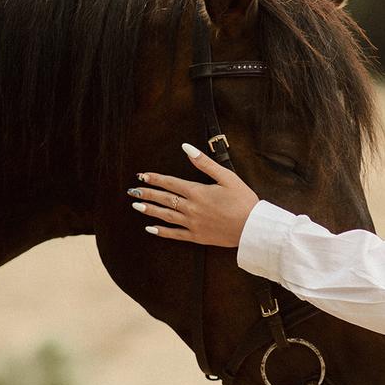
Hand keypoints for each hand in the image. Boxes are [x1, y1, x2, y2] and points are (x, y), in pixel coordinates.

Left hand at [127, 143, 258, 245]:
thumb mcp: (227, 177)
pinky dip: (162, 232)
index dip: (155, 178)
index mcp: (197, 192)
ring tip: (136, 206)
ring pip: (165, 216)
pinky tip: (150, 229)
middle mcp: (191, 208)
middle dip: (147, 193)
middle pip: (164, 199)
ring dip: (149, 210)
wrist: (252, 227)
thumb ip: (205, 163)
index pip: (170, 183)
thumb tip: (186, 147)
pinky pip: (175, 234)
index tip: (142, 175)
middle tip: (132, 191)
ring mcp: (192, 224)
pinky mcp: (197, 237)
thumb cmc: (243, 200)